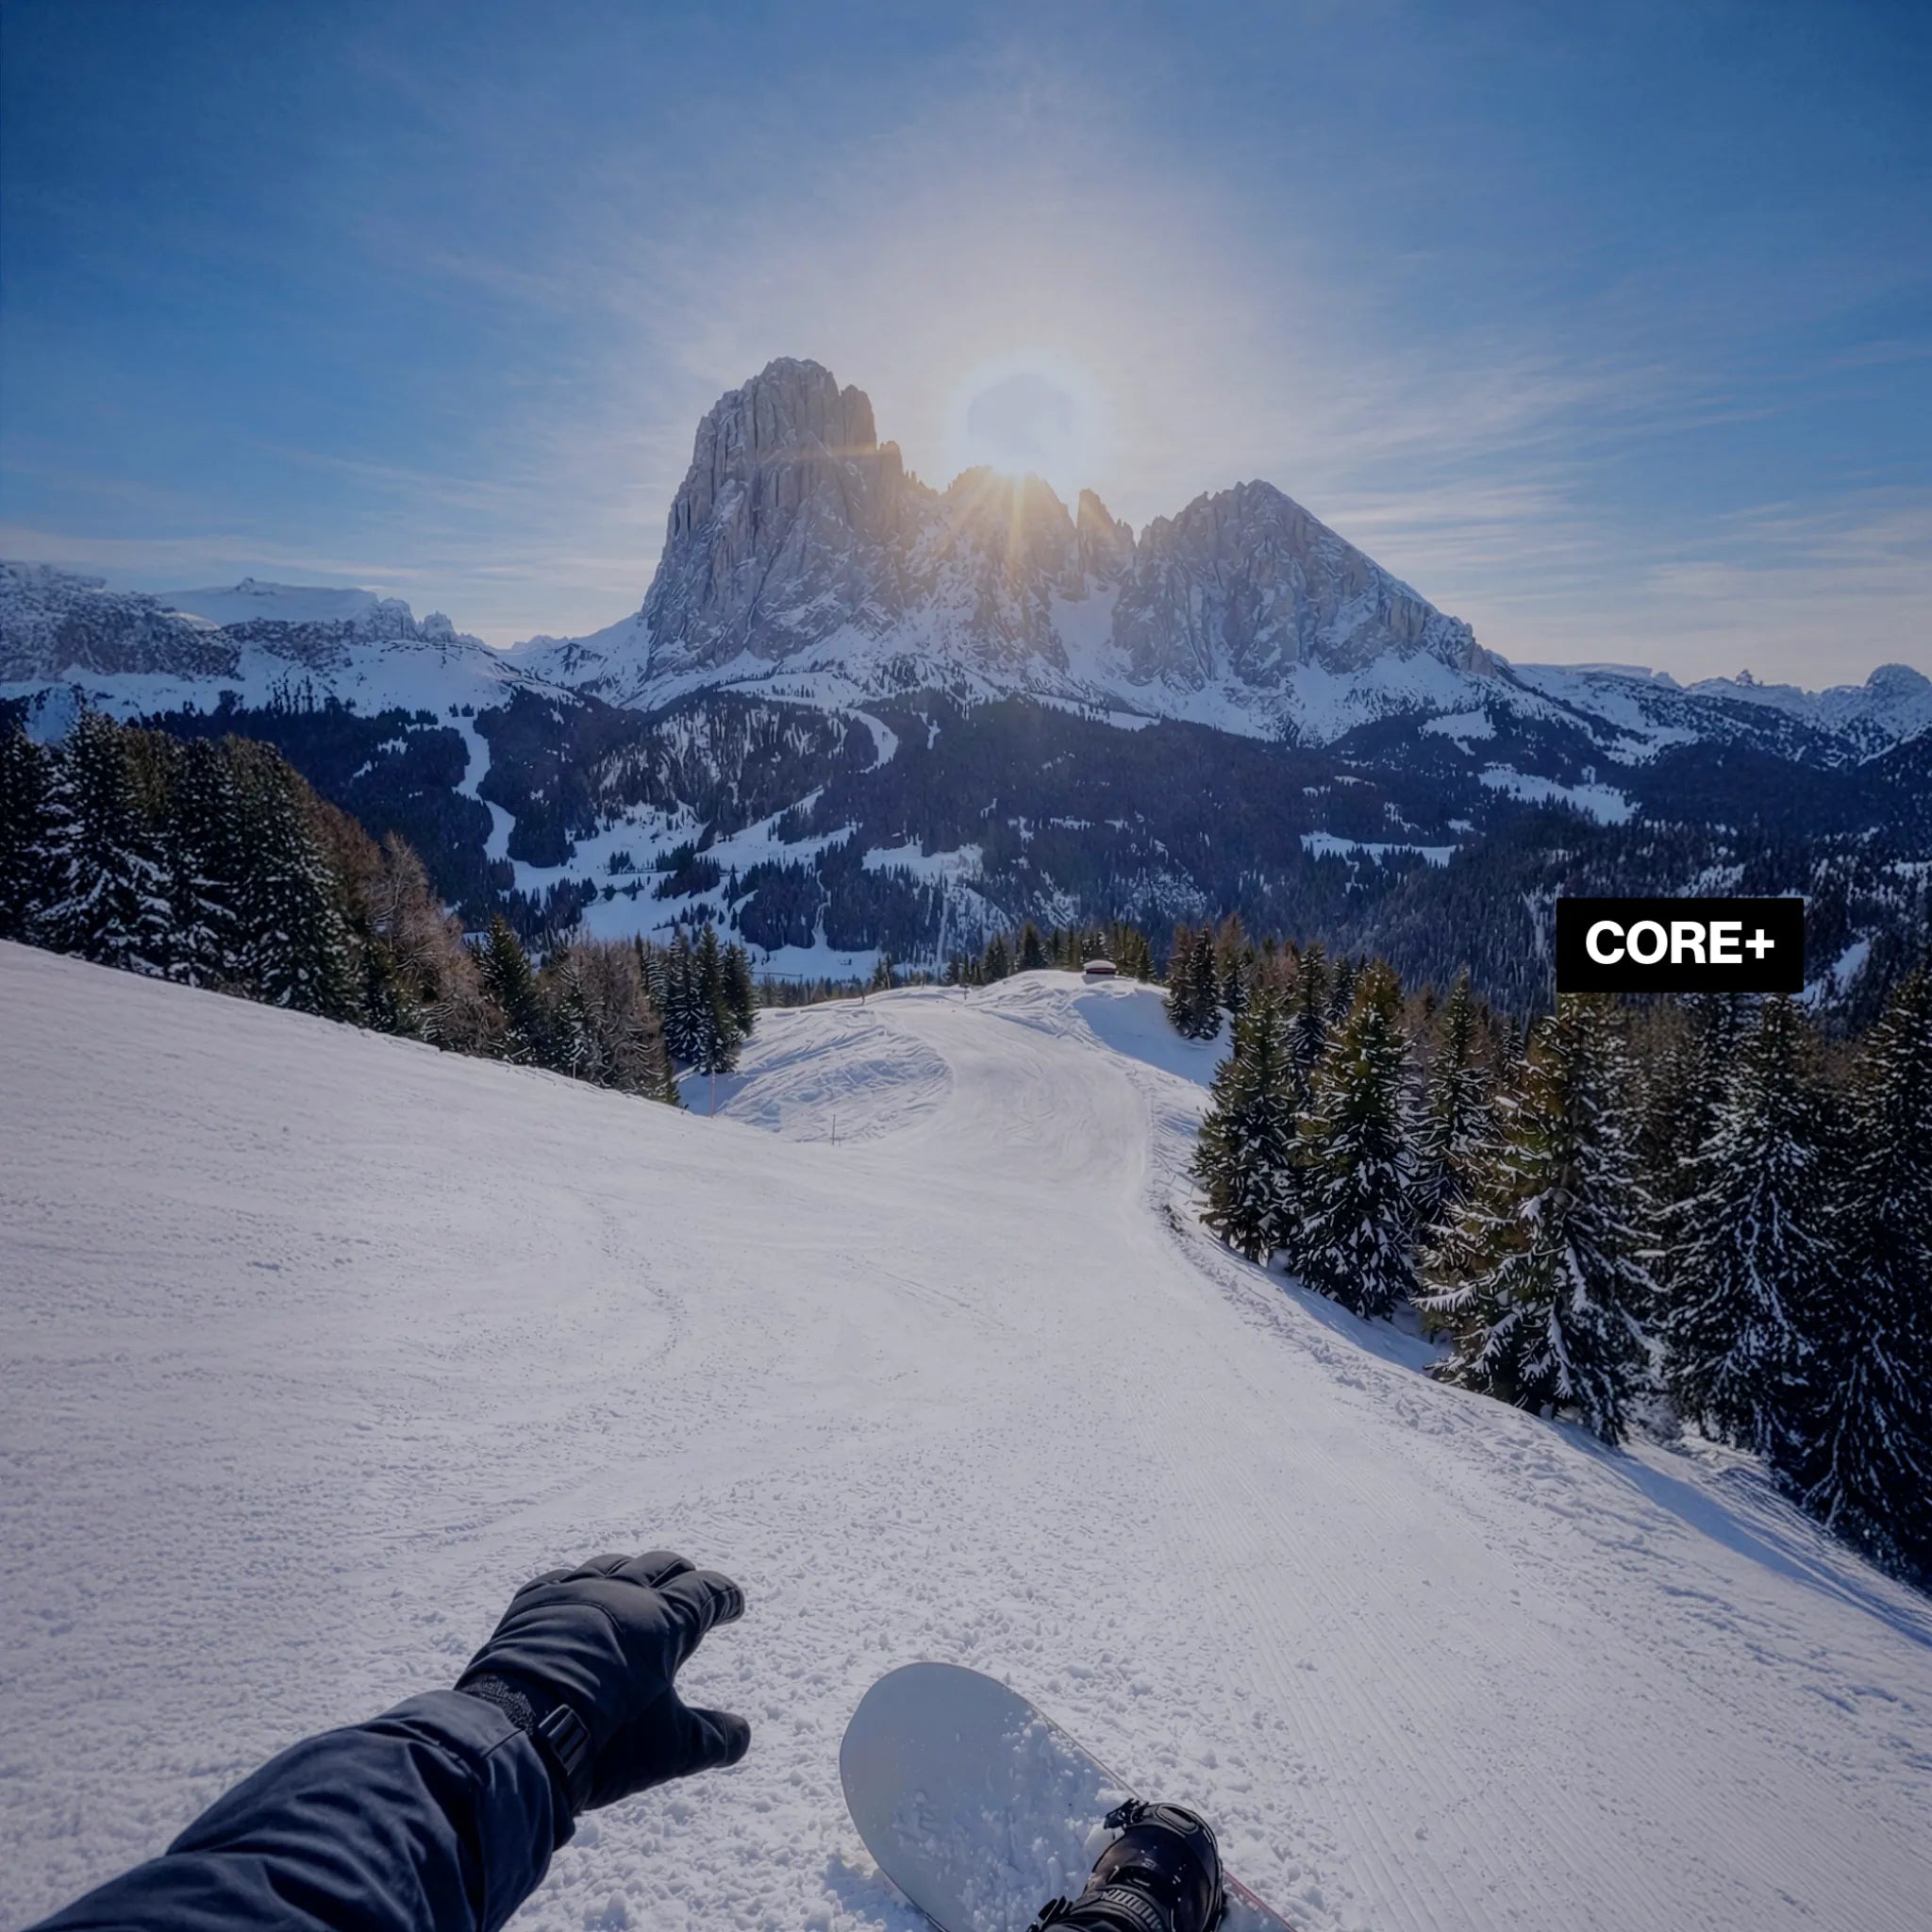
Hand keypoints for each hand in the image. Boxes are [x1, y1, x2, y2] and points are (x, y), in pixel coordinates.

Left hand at [457, 1550, 749, 1811]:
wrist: (516, 1733)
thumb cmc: (605, 1741)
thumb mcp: (669, 1749)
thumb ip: (713, 1740)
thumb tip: (743, 1734)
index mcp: (664, 1621)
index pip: (706, 1594)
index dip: (724, 1597)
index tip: (734, 1603)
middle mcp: (623, 1594)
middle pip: (662, 1567)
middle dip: (682, 1576)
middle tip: (691, 1586)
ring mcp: (574, 1592)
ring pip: (613, 1566)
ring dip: (632, 1574)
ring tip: (636, 1586)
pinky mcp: (532, 1604)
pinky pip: (563, 1579)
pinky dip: (580, 1585)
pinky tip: (577, 1596)